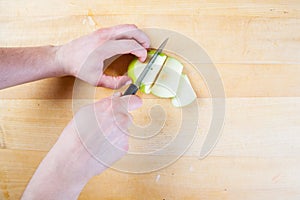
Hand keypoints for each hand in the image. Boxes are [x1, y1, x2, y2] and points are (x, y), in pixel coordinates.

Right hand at [22, 93, 141, 198]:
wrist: (73, 159)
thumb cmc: (75, 136)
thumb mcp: (85, 112)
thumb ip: (104, 104)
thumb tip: (117, 98)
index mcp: (111, 107)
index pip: (133, 100)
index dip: (132, 102)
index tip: (133, 103)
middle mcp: (121, 119)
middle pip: (127, 116)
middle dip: (119, 120)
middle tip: (104, 127)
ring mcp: (124, 134)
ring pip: (124, 130)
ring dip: (115, 133)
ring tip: (99, 139)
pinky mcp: (124, 147)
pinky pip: (121, 142)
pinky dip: (114, 144)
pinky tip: (102, 147)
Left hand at [55, 24, 149, 87]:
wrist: (64, 57)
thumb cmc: (78, 67)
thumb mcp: (96, 80)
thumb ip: (114, 83)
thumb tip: (128, 81)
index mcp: (105, 47)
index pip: (131, 44)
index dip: (141, 51)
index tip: (143, 59)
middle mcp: (105, 36)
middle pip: (132, 30)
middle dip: (143, 39)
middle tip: (147, 48)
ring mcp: (104, 31)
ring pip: (127, 26)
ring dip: (137, 34)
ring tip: (141, 45)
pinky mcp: (102, 31)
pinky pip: (121, 28)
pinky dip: (129, 33)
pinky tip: (130, 42)